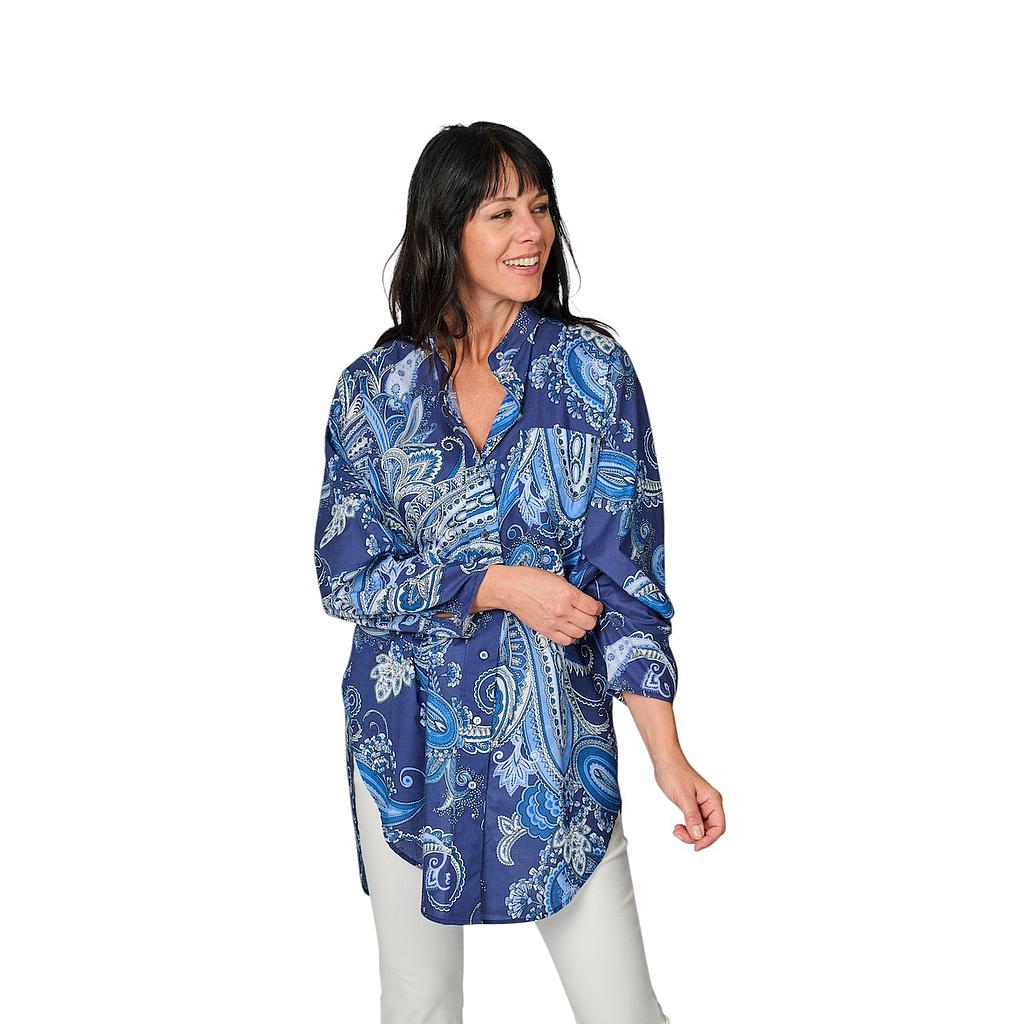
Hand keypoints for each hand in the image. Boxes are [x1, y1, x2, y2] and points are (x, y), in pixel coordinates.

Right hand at [474, 565, 602, 644]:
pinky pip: (566, 641)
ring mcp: (554, 622)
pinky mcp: (545, 631)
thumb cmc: (530, 579)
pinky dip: (570, 637)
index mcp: (568, 594)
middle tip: (587, 614)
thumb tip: (583, 601)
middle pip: (589, 623)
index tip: (595, 607)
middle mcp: (563, 610)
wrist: (510, 588)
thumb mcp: (557, 578)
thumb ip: (572, 591)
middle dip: (591, 618)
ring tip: (577, 621)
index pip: (593, 608)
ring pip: (580, 633)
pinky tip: (568, 629)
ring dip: (581, 628)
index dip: (597, 608)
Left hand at [654, 755, 724, 850]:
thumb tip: (699, 836)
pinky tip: (678, 827)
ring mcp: (702, 805)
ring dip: (690, 834)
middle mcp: (710, 803)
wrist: (665, 761)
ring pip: (702, 828)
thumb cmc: (674, 773)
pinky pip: (694, 823)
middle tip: (680, 834)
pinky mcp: (693, 806)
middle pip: (710, 830)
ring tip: (677, 830)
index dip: (709, 840)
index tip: (696, 847)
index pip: (718, 827)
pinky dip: (687, 828)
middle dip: (696, 837)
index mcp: (713, 800)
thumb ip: (692, 817)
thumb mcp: (683, 797)